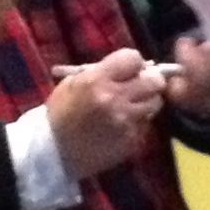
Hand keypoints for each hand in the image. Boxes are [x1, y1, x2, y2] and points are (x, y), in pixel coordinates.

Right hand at [46, 51, 165, 180]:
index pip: (133, 58)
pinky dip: (139, 122)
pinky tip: (124, 125)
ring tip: (133, 106)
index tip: (130, 70)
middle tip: (142, 86)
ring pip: (155, 103)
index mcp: (96, 80)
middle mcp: (114, 98)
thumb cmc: (61, 113)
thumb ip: (102, 72)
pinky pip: (145, 124)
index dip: (134, 63)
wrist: (55, 151)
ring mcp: (125, 121)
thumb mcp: (74, 83)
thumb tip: (132, 68)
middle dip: (149, 81)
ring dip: (147, 102)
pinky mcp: (131, 140)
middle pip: (153, 81)